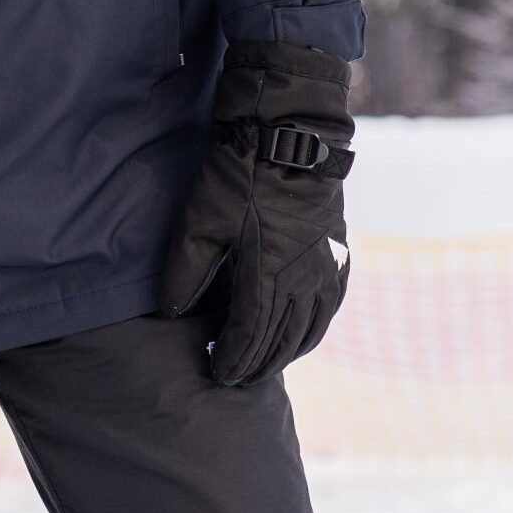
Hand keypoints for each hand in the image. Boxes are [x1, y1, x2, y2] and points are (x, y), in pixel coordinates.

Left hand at [161, 37, 354, 385]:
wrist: (290, 133)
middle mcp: (305, 282)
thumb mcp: (201, 219)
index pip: (249, 338)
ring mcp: (327, 269)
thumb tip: (172, 312)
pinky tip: (300, 334)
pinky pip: (329, 309)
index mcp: (269, 277)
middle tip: (234, 379)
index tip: (216, 375)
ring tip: (262, 364)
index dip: (231, 361)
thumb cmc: (240, 173)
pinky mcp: (339, 254)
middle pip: (282, 343)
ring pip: (310, 331)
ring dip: (286, 354)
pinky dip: (313, 331)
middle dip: (257, 365)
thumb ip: (186, 271)